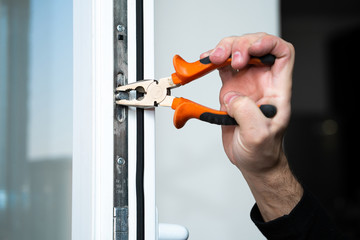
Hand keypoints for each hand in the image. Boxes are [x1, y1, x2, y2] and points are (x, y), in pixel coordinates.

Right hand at [202, 33, 302, 220]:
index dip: (268, 43)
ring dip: (224, 50)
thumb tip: (232, 96)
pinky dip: (212, 62)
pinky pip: (222, 68)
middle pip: (255, 47)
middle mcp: (262, 82)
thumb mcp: (258, 135)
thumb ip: (247, 112)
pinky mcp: (231, 91)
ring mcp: (246, 85)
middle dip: (240, 45)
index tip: (252, 48)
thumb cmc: (263, 151)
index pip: (282, 53)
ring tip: (212, 58)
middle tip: (228, 58)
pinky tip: (205, 62)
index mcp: (277, 89)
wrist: (251, 161)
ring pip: (236, 54)